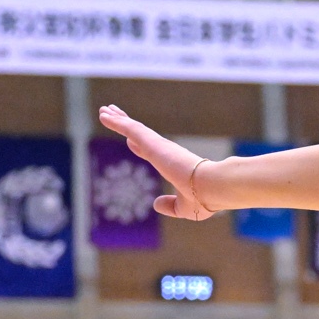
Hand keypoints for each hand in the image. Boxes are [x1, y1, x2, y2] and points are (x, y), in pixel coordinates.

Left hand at [98, 105, 217, 220]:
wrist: (215, 188)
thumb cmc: (205, 200)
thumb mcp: (185, 208)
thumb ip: (170, 206)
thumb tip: (155, 204)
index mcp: (174, 166)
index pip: (152, 152)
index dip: (139, 145)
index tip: (131, 141)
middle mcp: (167, 153)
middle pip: (141, 135)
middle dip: (128, 124)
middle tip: (115, 115)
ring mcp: (160, 147)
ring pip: (134, 128)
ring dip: (118, 119)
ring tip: (105, 110)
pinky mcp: (153, 144)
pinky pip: (130, 129)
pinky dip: (115, 122)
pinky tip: (104, 116)